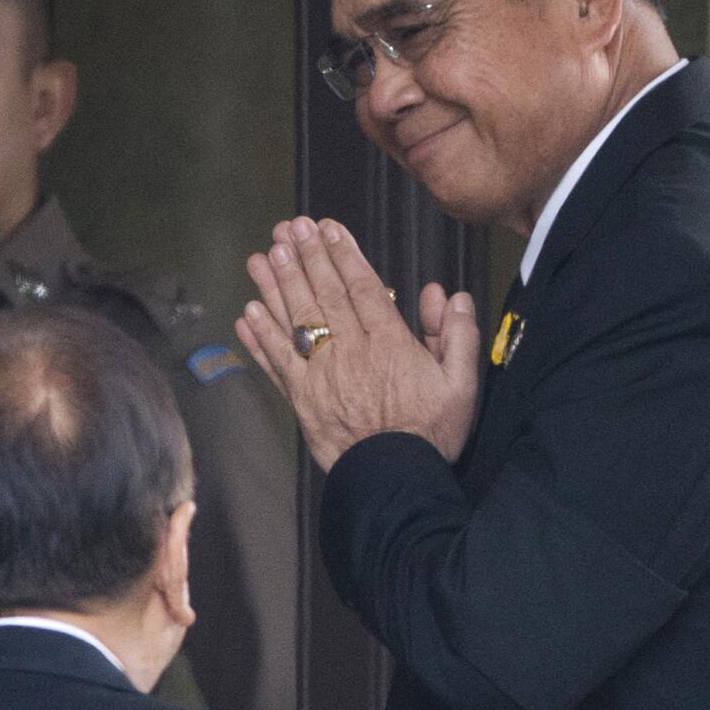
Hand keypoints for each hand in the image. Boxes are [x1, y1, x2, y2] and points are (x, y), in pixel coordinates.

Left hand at [236, 216, 480, 472]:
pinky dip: (260, 338)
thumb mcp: (462, 385)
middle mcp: (351, 353)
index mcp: (389, 344)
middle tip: (289, 228)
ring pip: (295, 322)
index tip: (327, 228)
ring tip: (262, 256)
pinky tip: (248, 313)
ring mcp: (322, 377)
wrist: (395, 481)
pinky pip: (277, 363)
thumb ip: (458, 336)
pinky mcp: (303, 401)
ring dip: (276, 286)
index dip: (343, 255)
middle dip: (306, 258)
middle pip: (324, 296)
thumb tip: (448, 295)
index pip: (362, 288)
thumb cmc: (430, 434)